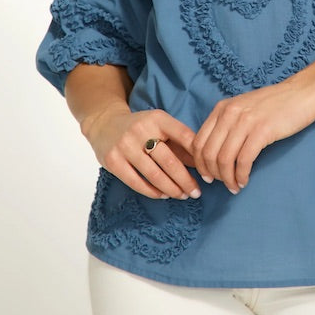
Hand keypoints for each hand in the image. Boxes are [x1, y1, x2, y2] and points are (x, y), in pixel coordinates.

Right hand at [82, 103, 200, 200]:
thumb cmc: (141, 128)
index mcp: (158, 118)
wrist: (105, 124)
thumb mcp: (161, 126)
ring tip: (182, 195)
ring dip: (171, 189)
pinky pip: (136, 182)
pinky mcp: (112, 160)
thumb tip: (203, 165)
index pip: (184, 136)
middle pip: (169, 160)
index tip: (209, 171)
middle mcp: (141, 130)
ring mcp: (125, 145)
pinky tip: (163, 195)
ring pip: (154, 174)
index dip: (199, 155)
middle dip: (186, 179)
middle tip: (196, 192)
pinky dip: (152, 192)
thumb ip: (180, 143)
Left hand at [192, 78, 314, 193]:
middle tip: (222, 184)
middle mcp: (229, 113)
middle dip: (213, 174)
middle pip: (208, 153)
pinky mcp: (262, 131)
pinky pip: (244, 160)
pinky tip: (245, 181)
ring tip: (234, 186)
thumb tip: (214, 152)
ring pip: (224, 159)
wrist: (301, 93)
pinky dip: (241, 175)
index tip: (208, 176)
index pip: (198, 141)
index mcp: (221, 108)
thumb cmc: (274, 105)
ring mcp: (245, 121)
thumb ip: (227, 124)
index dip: (200, 164)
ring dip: (227, 179)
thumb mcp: (243, 108)